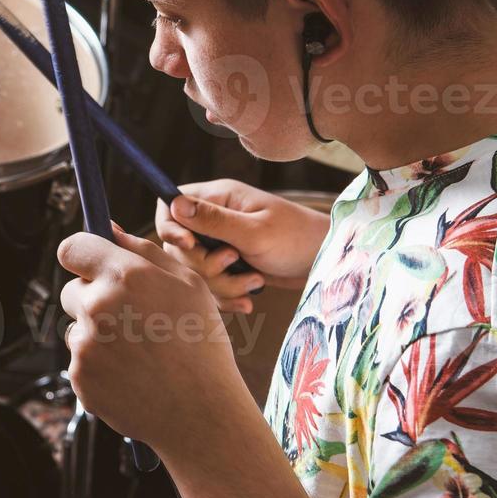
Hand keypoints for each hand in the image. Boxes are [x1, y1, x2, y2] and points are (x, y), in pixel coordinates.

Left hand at [58, 226, 250, 456]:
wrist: (202, 412)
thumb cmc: (202, 343)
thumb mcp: (188, 283)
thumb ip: (143, 249)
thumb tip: (110, 228)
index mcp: (124, 276)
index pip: (71, 248)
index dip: (82, 254)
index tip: (92, 264)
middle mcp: (98, 307)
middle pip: (72, 290)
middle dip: (93, 297)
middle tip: (131, 317)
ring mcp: (85, 346)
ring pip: (78, 328)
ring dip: (98, 334)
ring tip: (140, 353)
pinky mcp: (80, 379)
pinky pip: (80, 361)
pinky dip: (100, 366)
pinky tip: (132, 375)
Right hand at [154, 179, 330, 311]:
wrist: (326, 264)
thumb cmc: (296, 238)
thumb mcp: (254, 231)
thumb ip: (213, 220)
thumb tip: (174, 203)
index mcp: (218, 198)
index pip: (170, 206)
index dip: (170, 228)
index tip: (188, 245)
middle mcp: (215, 219)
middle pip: (179, 247)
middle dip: (204, 264)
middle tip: (234, 262)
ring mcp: (222, 245)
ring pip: (196, 272)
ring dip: (221, 284)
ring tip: (253, 282)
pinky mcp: (231, 268)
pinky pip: (211, 287)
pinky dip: (228, 296)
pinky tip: (249, 300)